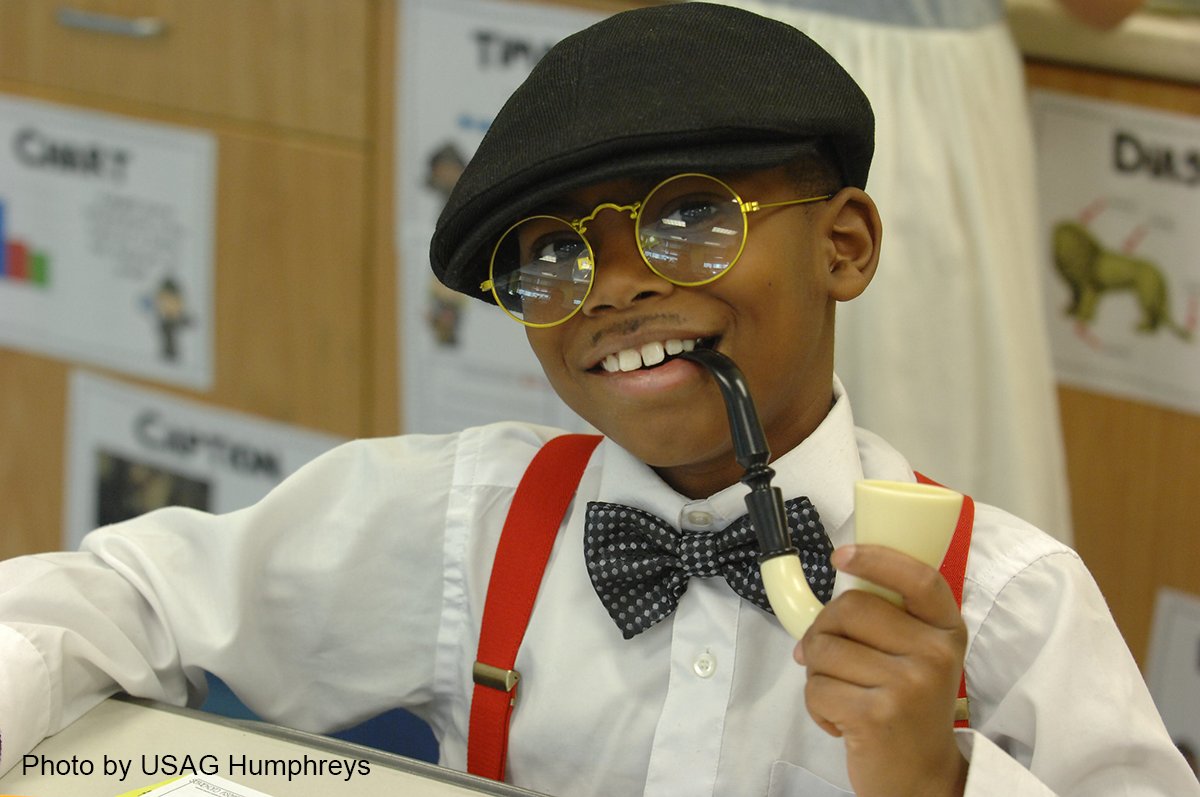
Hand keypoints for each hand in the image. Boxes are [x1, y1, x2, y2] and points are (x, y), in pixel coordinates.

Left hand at [794, 544, 968, 796]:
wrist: (922, 777)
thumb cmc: (909, 707)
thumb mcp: (917, 656)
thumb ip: (889, 620)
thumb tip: (826, 603)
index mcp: (947, 631)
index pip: (919, 579)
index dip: (877, 559)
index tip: (842, 555)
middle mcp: (935, 655)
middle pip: (850, 608)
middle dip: (823, 629)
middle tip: (827, 655)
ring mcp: (908, 686)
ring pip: (824, 648)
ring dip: (815, 670)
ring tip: (841, 691)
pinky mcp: (876, 716)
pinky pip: (816, 686)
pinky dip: (815, 704)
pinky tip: (841, 719)